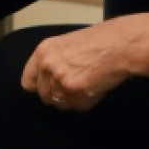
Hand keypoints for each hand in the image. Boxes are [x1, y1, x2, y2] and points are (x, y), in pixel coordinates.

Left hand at [21, 13, 148, 110]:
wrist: (120, 44)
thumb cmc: (99, 42)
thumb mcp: (66, 45)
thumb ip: (52, 63)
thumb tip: (47, 83)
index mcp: (43, 52)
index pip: (28, 83)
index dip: (41, 88)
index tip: (49, 89)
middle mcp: (47, 66)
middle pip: (45, 97)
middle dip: (59, 95)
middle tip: (76, 85)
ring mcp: (59, 80)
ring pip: (61, 104)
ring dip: (73, 99)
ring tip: (88, 83)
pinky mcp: (74, 91)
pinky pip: (77, 107)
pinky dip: (87, 101)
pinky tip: (96, 86)